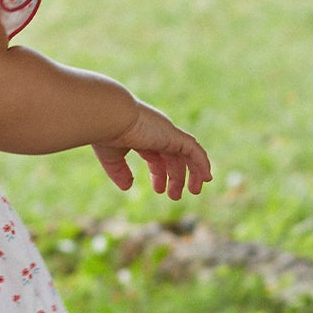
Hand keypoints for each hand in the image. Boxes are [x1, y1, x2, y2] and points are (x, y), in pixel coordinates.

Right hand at [92, 102, 211, 199]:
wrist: (110, 116)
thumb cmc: (106, 133)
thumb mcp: (112, 157)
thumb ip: (120, 172)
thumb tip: (128, 187)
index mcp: (142, 136)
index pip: (157, 155)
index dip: (159, 173)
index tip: (158, 190)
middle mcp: (157, 134)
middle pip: (173, 157)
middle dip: (176, 177)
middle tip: (175, 196)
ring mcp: (167, 133)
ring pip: (188, 154)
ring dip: (193, 173)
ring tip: (194, 191)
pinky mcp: (174, 136)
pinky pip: (194, 150)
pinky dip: (202, 163)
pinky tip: (206, 177)